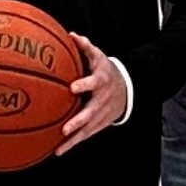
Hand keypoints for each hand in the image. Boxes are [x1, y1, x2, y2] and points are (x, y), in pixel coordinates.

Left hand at [53, 36, 130, 153]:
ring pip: (88, 129)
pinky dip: (73, 143)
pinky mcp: (100, 125)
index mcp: (101, 81)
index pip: (93, 83)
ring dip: (74, 139)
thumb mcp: (99, 56)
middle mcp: (102, 100)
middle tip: (65, 128)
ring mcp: (101, 115)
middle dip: (79, 121)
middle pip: (91, 113)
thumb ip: (85, 47)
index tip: (72, 88)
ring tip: (59, 148)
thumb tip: (71, 35)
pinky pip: (86, 135)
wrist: (126, 88)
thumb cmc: (105, 70)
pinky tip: (59, 151)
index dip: (84, 85)